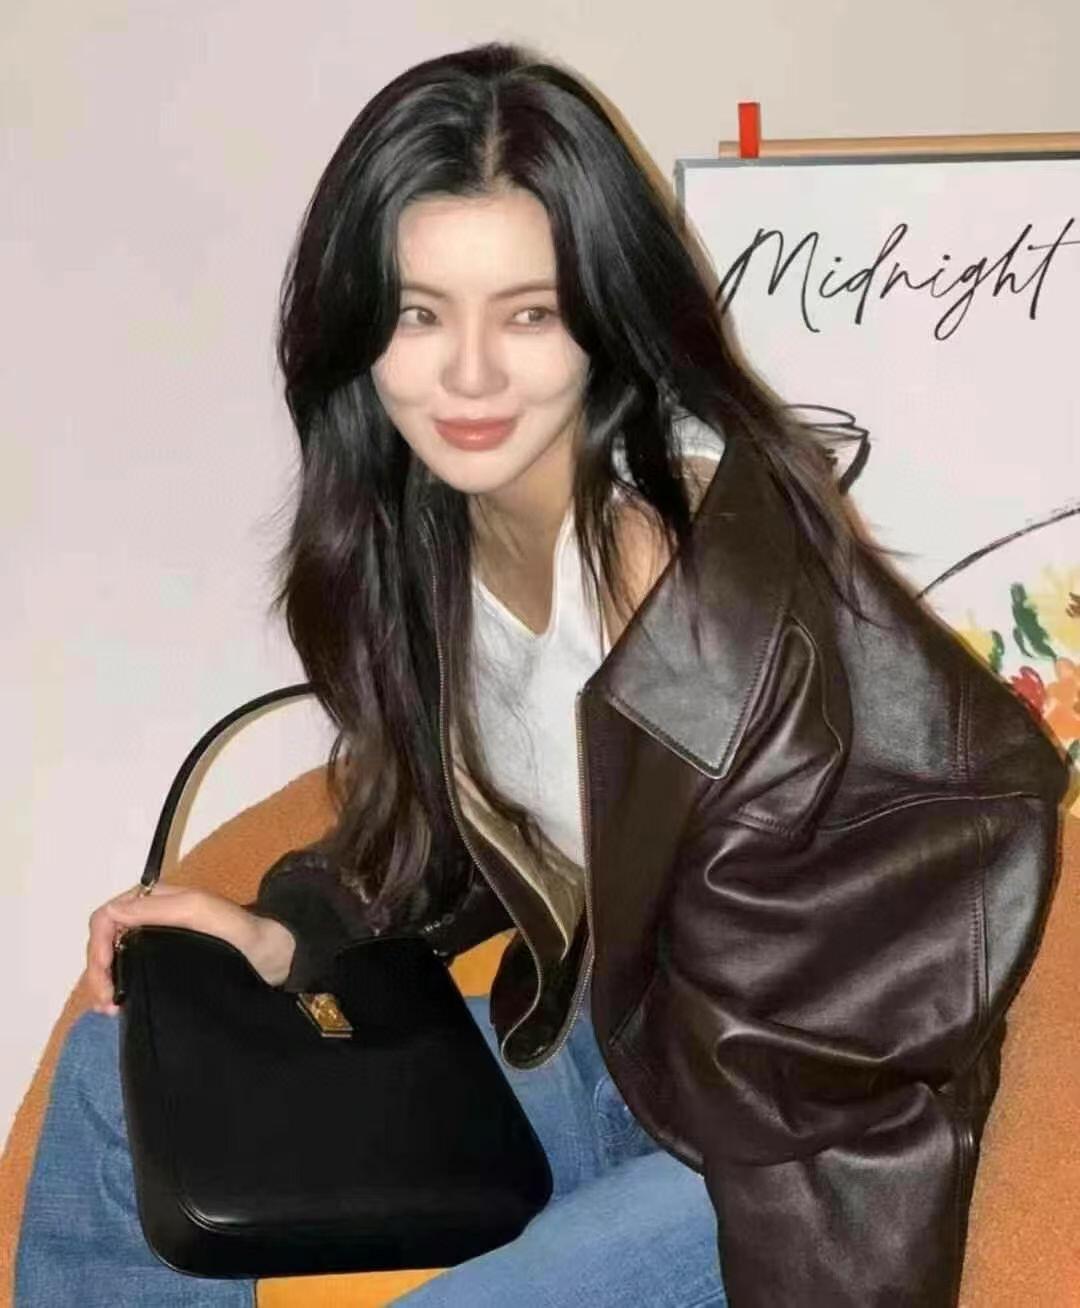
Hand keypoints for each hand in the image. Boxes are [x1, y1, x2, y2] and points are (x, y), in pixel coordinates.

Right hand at [84, 884, 296, 1014]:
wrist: (279, 957)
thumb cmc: (247, 933)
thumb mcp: (206, 914)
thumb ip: (163, 909)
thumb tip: (112, 914)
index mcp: (159, 900)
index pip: (108, 916)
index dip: (97, 945)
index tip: (107, 977)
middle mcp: (154, 917)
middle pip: (105, 939)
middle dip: (98, 969)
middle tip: (107, 1003)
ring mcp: (160, 941)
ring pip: (115, 957)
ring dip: (105, 982)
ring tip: (112, 1010)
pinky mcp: (167, 963)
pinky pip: (131, 971)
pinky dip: (120, 988)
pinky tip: (123, 1007)